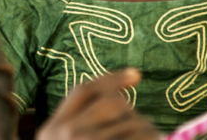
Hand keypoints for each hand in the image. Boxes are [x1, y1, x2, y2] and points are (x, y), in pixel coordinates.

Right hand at [37, 69, 159, 139]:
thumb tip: (119, 110)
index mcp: (51, 130)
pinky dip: (152, 139)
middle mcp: (66, 131)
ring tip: (154, 139)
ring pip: (134, 121)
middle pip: (112, 102)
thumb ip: (77, 129)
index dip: (112, 79)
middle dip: (133, 114)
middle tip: (147, 131)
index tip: (136, 73)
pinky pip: (138, 137)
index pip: (83, 91)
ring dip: (149, 131)